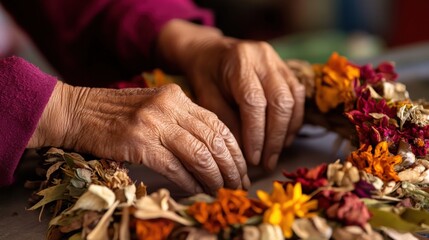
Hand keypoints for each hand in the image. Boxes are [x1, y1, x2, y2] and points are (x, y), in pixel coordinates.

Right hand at [29, 82, 248, 193]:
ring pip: (199, 155)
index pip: (218, 123)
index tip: (243, 167)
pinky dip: (190, 182)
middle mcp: (170, 107)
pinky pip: (175, 167)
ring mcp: (154, 124)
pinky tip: (197, 191)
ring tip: (222, 191)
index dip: (235, 149)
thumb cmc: (116, 114)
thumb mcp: (155, 108)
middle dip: (231, 166)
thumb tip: (210, 153)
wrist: (77, 112)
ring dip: (215, 178)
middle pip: (213, 140)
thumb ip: (182, 123)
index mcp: (177, 97)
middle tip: (239, 184)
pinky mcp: (139, 143)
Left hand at [158, 20, 304, 169]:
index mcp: (239, 62)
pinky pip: (297, 96)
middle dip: (275, 138)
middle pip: (280, 102)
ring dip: (286, 132)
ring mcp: (278, 61)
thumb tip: (245, 152)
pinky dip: (293, 120)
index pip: (254, 102)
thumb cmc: (204, 75)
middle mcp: (263, 58)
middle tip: (267, 163)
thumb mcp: (205, 97)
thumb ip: (225, 121)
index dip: (256, 134)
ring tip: (274, 155)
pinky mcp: (286, 68)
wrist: (210, 50)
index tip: (253, 159)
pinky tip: (283, 138)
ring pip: (293, 100)